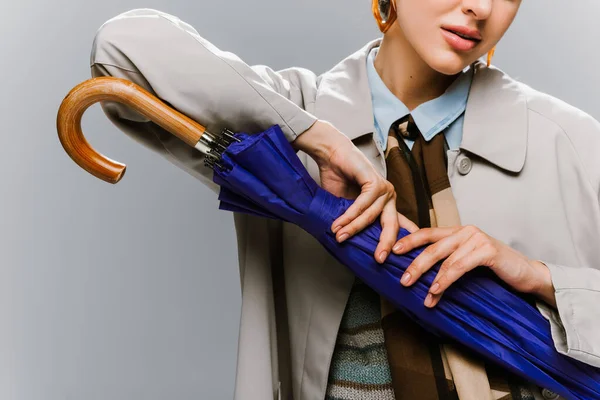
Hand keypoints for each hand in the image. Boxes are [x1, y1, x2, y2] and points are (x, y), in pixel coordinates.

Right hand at [292, 120, 417, 262]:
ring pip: (372, 215)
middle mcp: (389, 197)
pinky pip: (364, 203)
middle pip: (392, 225)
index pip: (399, 227)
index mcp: (386, 205)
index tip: (406, 260)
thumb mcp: (347, 209)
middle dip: (386, 244)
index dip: (404, 243)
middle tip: (379, 259)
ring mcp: (384, 189)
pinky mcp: (375, 181)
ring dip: (353, 228)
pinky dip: (350, 214)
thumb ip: (354, 223)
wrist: (330, 156)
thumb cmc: (337, 181)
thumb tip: (351, 246)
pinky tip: (340, 223)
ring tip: (340, 237)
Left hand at [392, 225, 556, 307]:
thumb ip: (447, 260)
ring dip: (429, 278)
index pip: (427, 233)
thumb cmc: (494, 270)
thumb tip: (419, 272)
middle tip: (402, 280)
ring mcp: (476, 239)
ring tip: (421, 295)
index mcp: (457, 232)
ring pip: (444, 258)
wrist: (526, 274)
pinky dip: (446, 279)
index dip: (408, 241)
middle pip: (431, 246)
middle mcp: (464, 231)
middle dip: (414, 264)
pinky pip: (459, 266)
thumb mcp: (466, 262)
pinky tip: (437, 290)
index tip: (391, 251)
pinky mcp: (487, 250)